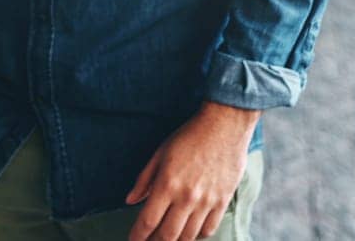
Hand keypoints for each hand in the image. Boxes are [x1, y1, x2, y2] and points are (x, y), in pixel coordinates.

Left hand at [125, 102, 258, 240]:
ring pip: (188, 236)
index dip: (138, 236)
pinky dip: (197, 235)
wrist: (224, 126)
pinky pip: (209, 229)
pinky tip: (190, 231)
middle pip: (168, 235)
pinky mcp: (223, 201)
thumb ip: (144, 179)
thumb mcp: (160, 153)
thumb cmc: (189, 136)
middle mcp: (187, 197)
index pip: (148, 221)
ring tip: (167, 238)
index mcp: (167, 184)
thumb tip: (130, 200)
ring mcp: (206, 201)